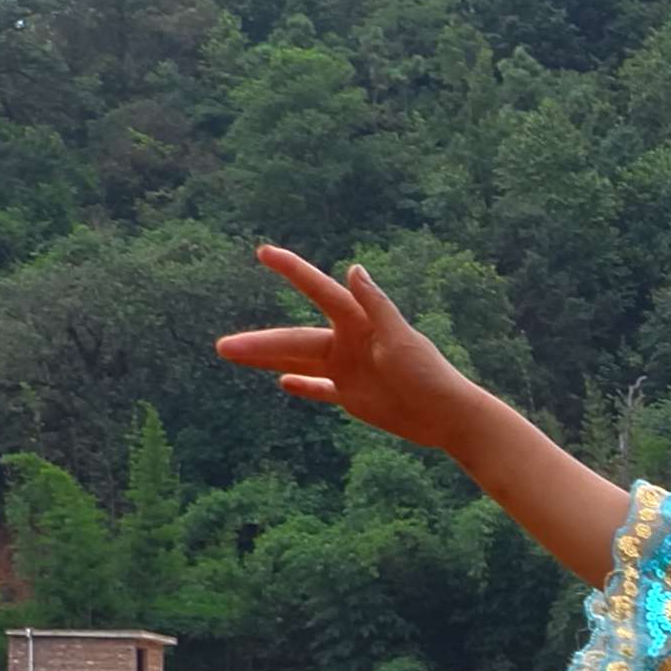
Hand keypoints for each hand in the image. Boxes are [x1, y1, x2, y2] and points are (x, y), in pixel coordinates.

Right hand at [214, 246, 492, 457]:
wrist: (449, 418)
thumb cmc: (430, 375)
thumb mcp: (401, 339)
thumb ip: (377, 306)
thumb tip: (354, 269)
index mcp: (359, 324)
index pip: (320, 291)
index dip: (292, 271)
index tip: (263, 252)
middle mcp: (350, 343)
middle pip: (296, 339)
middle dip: (260, 343)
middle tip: (222, 347)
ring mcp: (349, 369)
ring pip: (299, 361)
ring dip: (267, 360)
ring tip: (231, 355)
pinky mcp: (355, 396)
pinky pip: (321, 388)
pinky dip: (304, 385)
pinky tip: (282, 383)